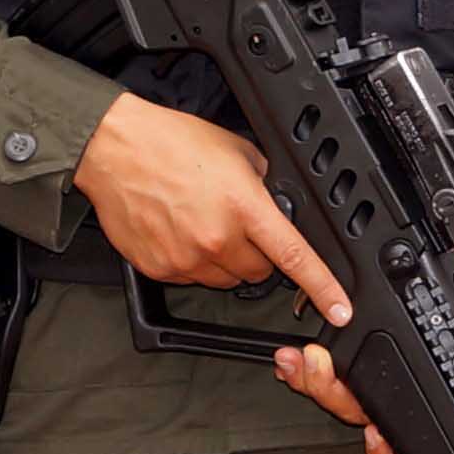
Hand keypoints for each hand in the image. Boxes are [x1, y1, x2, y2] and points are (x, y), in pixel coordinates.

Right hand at [71, 92, 352, 312]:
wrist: (113, 149)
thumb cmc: (168, 143)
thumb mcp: (235, 150)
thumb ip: (263, 181)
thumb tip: (278, 202)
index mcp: (243, 206)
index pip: (295, 257)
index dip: (323, 288)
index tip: (339, 309)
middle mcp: (217, 238)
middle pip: (260, 273)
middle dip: (258, 254)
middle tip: (235, 224)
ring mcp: (186, 258)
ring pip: (226, 280)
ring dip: (225, 260)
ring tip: (202, 223)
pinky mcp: (160, 269)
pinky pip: (192, 277)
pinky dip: (193, 261)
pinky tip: (179, 230)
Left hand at [280, 249, 453, 453]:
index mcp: (436, 399)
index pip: (410, 440)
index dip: (388, 450)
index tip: (373, 437)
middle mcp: (403, 395)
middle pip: (363, 416)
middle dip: (334, 397)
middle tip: (320, 370)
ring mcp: (378, 377)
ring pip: (340, 397)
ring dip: (313, 382)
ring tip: (299, 360)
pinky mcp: (359, 349)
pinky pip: (330, 370)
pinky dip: (307, 367)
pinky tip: (292, 358)